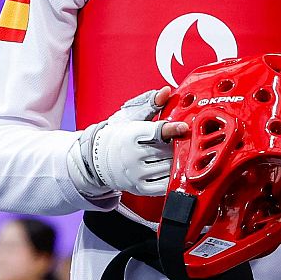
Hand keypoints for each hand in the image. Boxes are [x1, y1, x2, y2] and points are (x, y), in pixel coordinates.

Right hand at [68, 87, 188, 197]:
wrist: (96, 159)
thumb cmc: (119, 135)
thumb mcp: (132, 116)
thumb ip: (151, 104)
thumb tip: (166, 91)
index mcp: (130, 136)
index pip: (156, 132)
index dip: (172, 129)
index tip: (184, 127)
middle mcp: (132, 156)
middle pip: (167, 150)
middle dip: (177, 144)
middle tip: (183, 140)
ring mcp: (135, 174)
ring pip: (169, 167)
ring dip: (177, 160)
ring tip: (177, 153)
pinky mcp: (140, 188)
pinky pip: (165, 184)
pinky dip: (174, 176)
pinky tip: (175, 168)